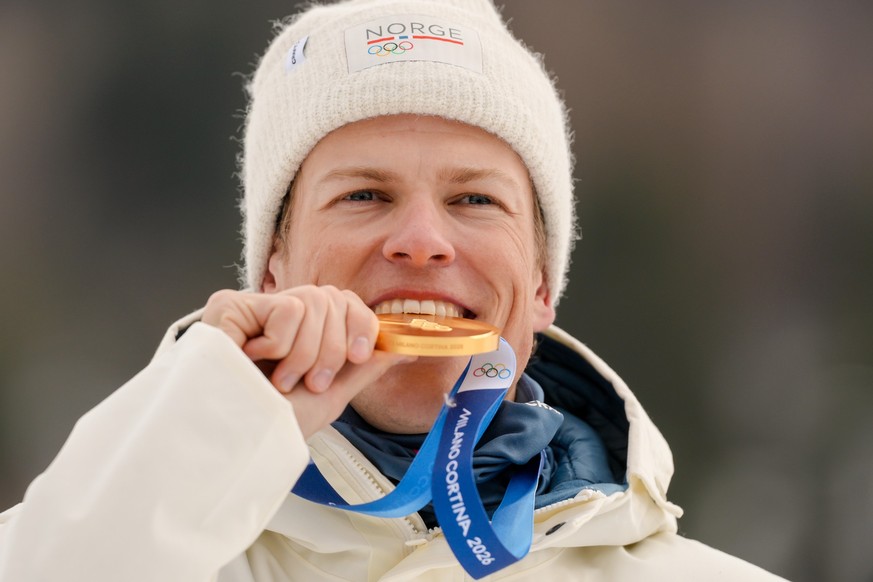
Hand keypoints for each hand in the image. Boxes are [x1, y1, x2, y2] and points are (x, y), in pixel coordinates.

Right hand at [201, 286, 414, 436]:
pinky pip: (285, 308)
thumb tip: (405, 347)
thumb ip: (365, 367)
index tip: (357, 356)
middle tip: (309, 382)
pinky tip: (252, 360)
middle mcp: (278, 313)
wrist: (235, 443)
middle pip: (333, 299)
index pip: (344, 300)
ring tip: (278, 380)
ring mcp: (253, 307)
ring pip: (312, 301)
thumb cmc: (275, 423)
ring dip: (305, 353)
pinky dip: (279, 344)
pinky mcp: (229, 305)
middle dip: (331, 349)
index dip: (360, 324)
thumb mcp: (331, 395)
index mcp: (302, 330)